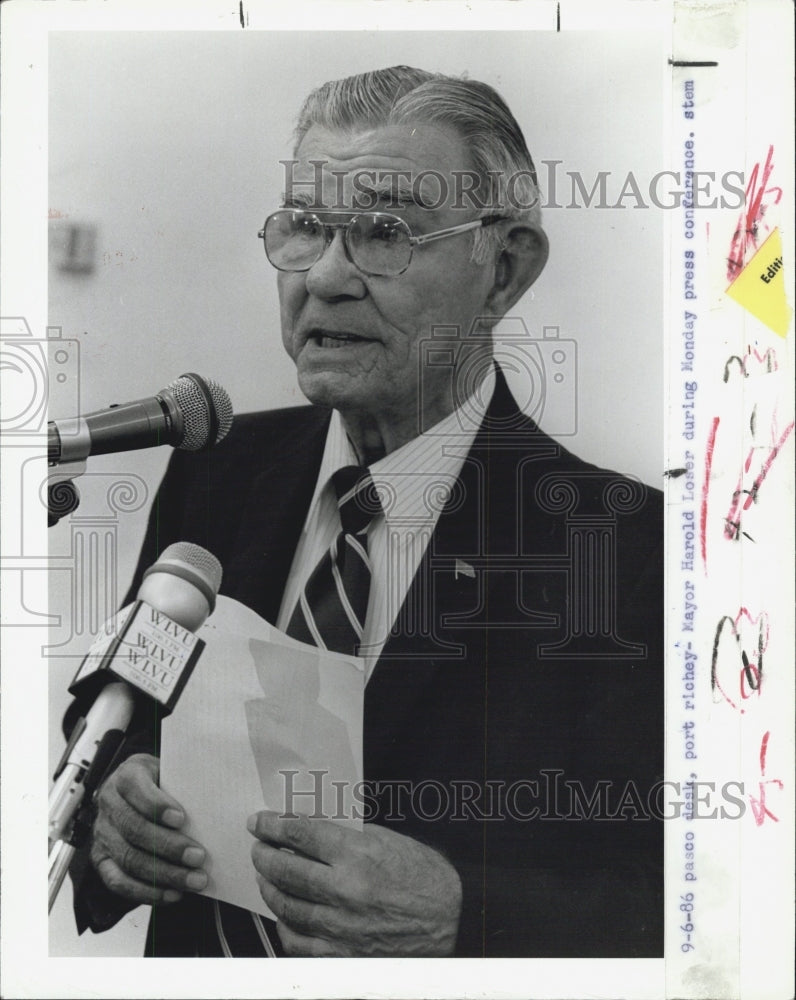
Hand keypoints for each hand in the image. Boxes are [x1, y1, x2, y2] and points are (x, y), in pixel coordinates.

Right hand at [91, 753, 208, 904]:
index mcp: (127, 776)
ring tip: (194, 880)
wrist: (136, 792)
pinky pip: (119, 882)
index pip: (136, 789)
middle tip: (199, 857)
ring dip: (165, 874)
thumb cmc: (161, 782)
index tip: (182, 819)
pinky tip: (173, 893)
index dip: (157, 806)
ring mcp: (103, 833)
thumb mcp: (172, 772)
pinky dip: (147, 892)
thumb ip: (185, 785)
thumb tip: (217, 805)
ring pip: (129, 859)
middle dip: (169, 846)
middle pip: (134, 829)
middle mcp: (109, 804)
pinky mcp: (102, 859)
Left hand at [248, 812, 461, 955]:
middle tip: (257, 846)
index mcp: (359, 855)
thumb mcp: (389, 840)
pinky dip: (285, 926)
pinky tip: (284, 913)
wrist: (453, 922)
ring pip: (287, 906)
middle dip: (264, 854)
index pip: (301, 834)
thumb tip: (308, 828)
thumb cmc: (425, 878)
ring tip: (265, 876)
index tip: (260, 821)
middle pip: (286, 869)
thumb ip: (347, 835)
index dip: (273, 824)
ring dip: (269, 887)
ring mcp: (342, 927)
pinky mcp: (343, 955)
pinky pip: (298, 942)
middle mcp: (346, 891)